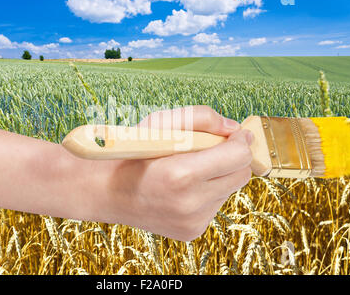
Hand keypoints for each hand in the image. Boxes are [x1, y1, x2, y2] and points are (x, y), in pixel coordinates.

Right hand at [98, 106, 253, 240]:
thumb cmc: (132, 153)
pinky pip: (215, 205)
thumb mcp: (160, 123)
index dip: (241, 141)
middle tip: (212, 150)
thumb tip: (235, 129)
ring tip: (188, 171)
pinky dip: (206, 193)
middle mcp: (190, 204)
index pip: (239, 156)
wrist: (107, 191)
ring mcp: (193, 222)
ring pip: (229, 190)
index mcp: (181, 174)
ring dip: (218, 176)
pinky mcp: (192, 231)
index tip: (235, 135)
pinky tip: (183, 189)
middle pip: (241, 175)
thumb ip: (201, 118)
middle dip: (232, 159)